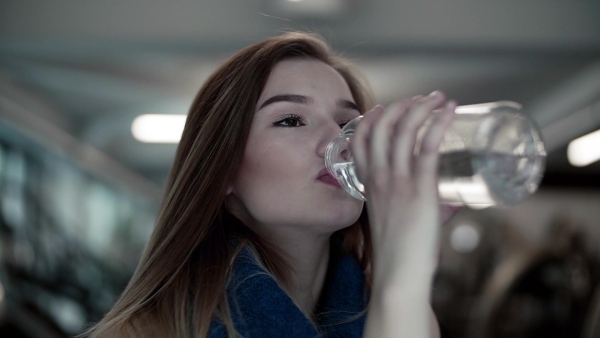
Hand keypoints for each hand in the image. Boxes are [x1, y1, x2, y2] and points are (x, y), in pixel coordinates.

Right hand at [353, 92, 455, 336]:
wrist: (399, 277)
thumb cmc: (401, 256)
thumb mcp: (399, 223)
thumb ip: (423, 208)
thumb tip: (452, 204)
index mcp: (369, 185)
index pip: (360, 141)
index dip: (371, 119)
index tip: (386, 109)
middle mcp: (379, 178)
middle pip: (382, 127)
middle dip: (402, 106)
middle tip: (423, 99)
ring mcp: (397, 182)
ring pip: (403, 130)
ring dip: (422, 107)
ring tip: (438, 98)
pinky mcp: (420, 189)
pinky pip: (426, 146)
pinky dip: (438, 123)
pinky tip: (449, 111)